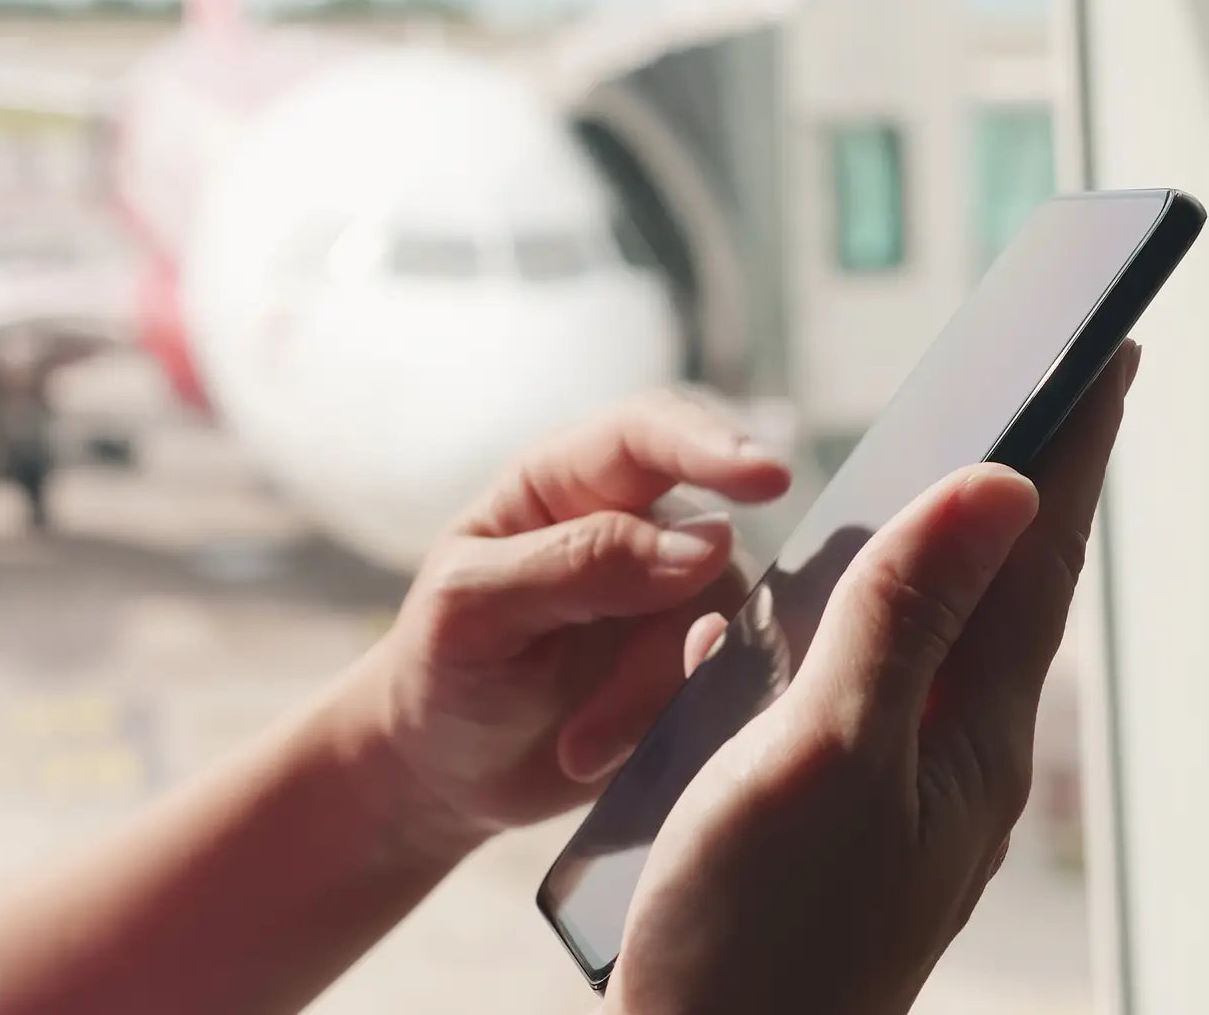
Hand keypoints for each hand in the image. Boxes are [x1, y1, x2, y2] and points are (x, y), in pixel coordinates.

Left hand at [356, 390, 793, 844]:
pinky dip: (680, 725)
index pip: (650, 433)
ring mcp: (671, 602)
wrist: (444, 774)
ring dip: (656, 697)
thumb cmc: (440, 669)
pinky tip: (608, 757)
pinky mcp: (694, 669)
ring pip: (721, 626)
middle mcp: (635, 527)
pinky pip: (732, 680)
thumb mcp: (473, 608)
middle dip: (668, 638)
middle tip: (606, 717)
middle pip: (706, 549)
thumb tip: (712, 544)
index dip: (711, 445)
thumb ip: (577, 563)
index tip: (768, 479)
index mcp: (566, 481)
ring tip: (578, 749)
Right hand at [605, 343, 1137, 1014]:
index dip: (1070, 442)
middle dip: (1019, 483)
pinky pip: (857, 694)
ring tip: (950, 483)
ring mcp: (898, 791)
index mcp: (970, 730)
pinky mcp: (837, 818)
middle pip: (998, 589)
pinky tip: (796, 626)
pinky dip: (841, 631)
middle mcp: (952, 754)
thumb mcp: (830, 756)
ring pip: (926, 639)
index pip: (1036, 555)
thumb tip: (999, 486)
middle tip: (1049, 393)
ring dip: (934, 551)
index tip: (1110, 347)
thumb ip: (905, 618)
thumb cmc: (759, 933)